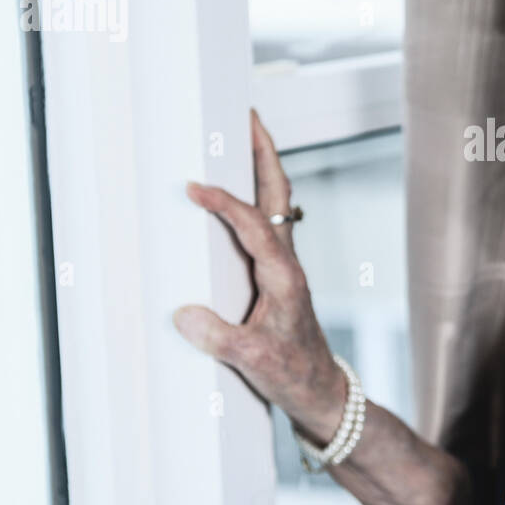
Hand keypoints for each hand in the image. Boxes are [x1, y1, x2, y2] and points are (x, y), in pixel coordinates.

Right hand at [173, 108, 343, 439]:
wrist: (319, 390)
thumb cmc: (292, 373)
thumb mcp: (254, 360)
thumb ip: (221, 338)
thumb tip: (185, 314)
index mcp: (284, 274)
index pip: (253, 224)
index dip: (224, 202)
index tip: (194, 186)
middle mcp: (287, 261)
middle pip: (277, 194)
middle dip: (262, 152)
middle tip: (244, 115)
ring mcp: (283, 264)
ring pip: (273, 203)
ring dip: (259, 167)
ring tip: (237, 136)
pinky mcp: (276, 272)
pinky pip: (263, 222)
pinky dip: (251, 196)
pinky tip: (232, 192)